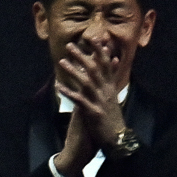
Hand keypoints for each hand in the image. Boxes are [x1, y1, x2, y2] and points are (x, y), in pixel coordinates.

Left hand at [53, 35, 129, 172]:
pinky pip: (79, 100)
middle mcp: (106, 91)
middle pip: (94, 69)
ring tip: (61, 62)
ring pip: (86, 82)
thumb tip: (112, 61)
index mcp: (110, 87)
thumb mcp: (113, 96)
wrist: (117, 139)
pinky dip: (69, 92)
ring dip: (73, 71)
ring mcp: (100, 101)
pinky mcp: (93, 112)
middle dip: (82, 56)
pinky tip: (59, 86)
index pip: (106, 64)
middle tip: (70, 46)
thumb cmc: (112, 117)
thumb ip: (110, 78)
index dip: (99, 51)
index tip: (91, 38)